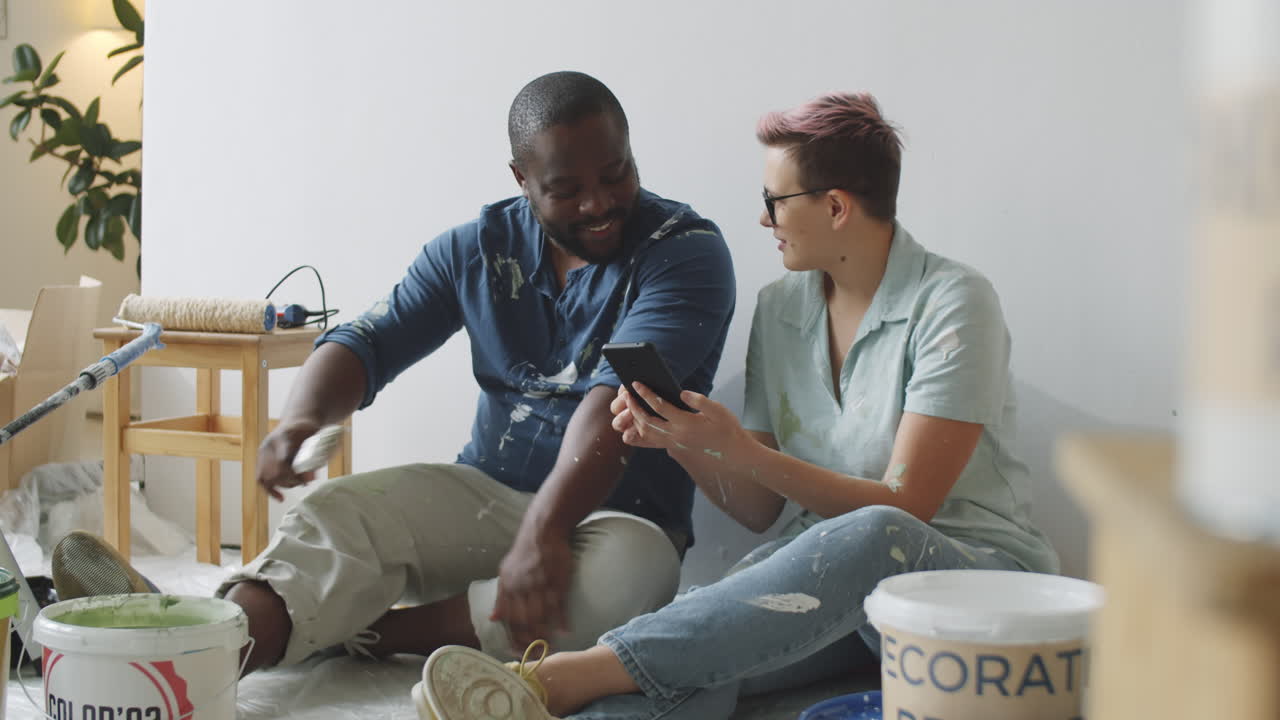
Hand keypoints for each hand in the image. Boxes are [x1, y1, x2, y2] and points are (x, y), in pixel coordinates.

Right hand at [257, 420, 321, 500]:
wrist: (298, 419)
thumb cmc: (310, 430)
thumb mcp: (316, 439)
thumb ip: (314, 457)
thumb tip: (310, 479)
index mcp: (284, 436)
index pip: (283, 460)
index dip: (294, 475)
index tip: (307, 481)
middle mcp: (269, 444)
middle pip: (275, 472)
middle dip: (291, 481)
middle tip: (305, 481)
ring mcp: (263, 452)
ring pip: (267, 477)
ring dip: (284, 484)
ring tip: (297, 482)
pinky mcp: (261, 459)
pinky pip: (260, 479)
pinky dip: (271, 490)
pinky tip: (281, 498)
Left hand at [491, 531, 573, 650]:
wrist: (543, 531)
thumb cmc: (524, 554)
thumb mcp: (506, 573)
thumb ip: (501, 597)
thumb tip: (493, 618)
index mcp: (508, 586)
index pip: (508, 619)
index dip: (512, 637)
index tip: (516, 652)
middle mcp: (522, 586)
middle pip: (524, 621)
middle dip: (529, 640)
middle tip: (535, 653)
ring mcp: (540, 584)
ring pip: (541, 615)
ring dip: (545, 633)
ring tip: (549, 647)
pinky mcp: (557, 580)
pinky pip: (559, 604)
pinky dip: (562, 619)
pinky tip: (565, 631)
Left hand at [613, 383, 749, 458]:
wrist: (733, 458)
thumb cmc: (728, 432)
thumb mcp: (719, 412)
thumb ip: (700, 401)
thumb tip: (682, 392)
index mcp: (686, 423)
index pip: (659, 406)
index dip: (645, 393)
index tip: (636, 383)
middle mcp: (676, 436)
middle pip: (646, 420)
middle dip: (634, 406)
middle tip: (627, 395)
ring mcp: (674, 445)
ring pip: (646, 433)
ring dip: (635, 420)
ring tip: (631, 407)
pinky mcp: (674, 450)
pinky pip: (652, 442)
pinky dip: (641, 433)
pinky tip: (639, 424)